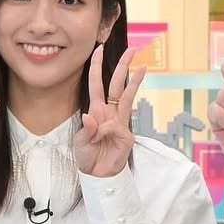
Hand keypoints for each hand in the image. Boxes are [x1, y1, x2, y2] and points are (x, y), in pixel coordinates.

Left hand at [74, 45, 146, 176]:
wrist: (98, 175)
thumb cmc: (88, 157)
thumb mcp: (81, 142)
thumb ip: (88, 129)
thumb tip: (90, 116)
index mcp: (96, 111)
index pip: (96, 83)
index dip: (97, 66)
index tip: (99, 49)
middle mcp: (110, 112)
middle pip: (117, 84)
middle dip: (123, 66)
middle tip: (132, 49)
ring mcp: (120, 122)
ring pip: (127, 96)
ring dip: (134, 81)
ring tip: (143, 66)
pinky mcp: (126, 134)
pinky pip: (116, 126)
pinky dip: (107, 130)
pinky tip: (102, 137)